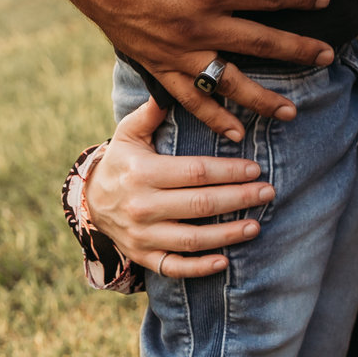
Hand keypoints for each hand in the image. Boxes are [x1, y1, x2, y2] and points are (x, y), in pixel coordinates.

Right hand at [6, 0, 332, 138]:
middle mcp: (199, 25)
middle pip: (261, 43)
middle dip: (298, 51)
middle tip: (327, 58)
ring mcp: (178, 50)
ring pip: (230, 81)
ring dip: (263, 98)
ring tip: (291, 113)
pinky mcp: (157, 63)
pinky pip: (189, 97)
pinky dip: (212, 116)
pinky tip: (234, 132)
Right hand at [86, 95, 275, 279]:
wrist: (90, 203)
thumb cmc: (120, 162)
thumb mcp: (129, 133)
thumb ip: (151, 113)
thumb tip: (170, 89)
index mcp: (143, 173)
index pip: (196, 172)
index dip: (229, 171)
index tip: (255, 169)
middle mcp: (142, 206)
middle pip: (200, 205)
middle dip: (239, 198)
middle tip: (267, 192)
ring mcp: (142, 235)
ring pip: (192, 239)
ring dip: (227, 234)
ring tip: (256, 225)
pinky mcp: (143, 256)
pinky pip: (174, 267)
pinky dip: (200, 267)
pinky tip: (225, 261)